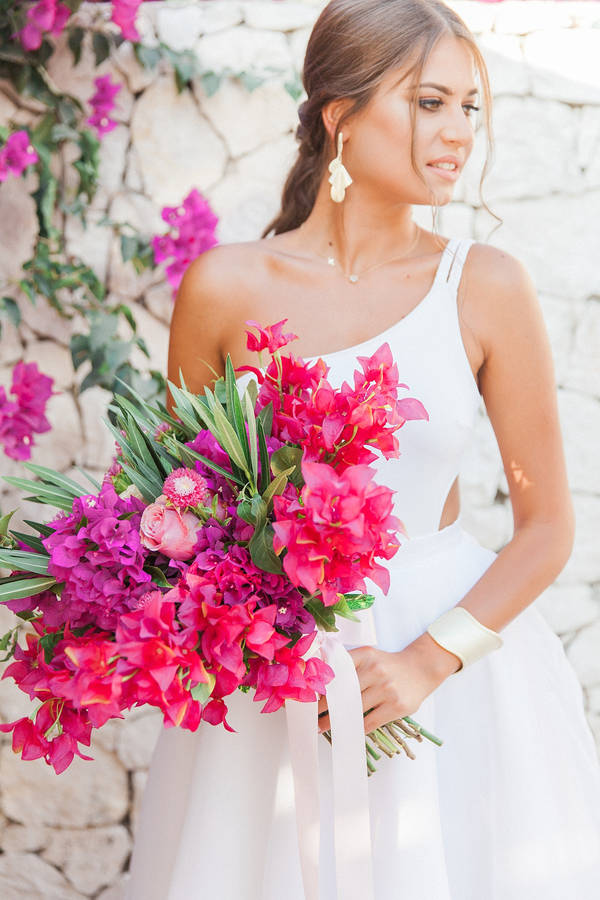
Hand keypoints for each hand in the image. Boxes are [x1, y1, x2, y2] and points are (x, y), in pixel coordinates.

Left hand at [317, 634, 459, 735]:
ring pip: (354, 710)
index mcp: (366, 655)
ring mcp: (387, 690)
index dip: (320, 685)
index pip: (337, 670)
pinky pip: (370, 722)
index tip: (306, 696)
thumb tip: (318, 673)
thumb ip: (347, 662)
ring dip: (335, 721)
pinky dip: (355, 728)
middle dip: (323, 706)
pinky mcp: (397, 707)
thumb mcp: (369, 655)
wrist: (422, 668)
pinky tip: (345, 731)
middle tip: (308, 716)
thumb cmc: (389, 665)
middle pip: (342, 692)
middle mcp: (376, 671)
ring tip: (321, 727)